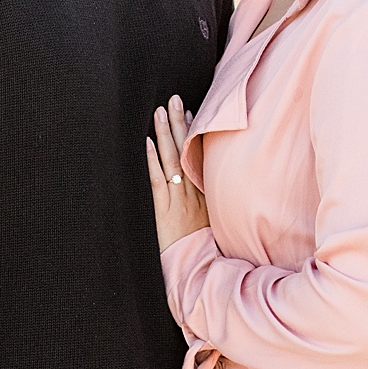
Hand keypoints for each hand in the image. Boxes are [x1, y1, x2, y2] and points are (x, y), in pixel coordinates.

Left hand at [147, 96, 209, 251]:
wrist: (199, 269)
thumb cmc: (209, 246)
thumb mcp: (220, 219)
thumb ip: (216, 200)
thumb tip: (215, 181)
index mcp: (209, 191)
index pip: (202, 154)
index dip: (196, 132)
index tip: (193, 111)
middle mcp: (195, 191)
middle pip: (187, 150)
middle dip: (180, 123)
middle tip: (175, 99)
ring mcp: (180, 200)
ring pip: (172, 160)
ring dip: (166, 134)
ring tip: (160, 112)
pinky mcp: (165, 211)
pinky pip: (158, 181)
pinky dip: (152, 161)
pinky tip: (148, 144)